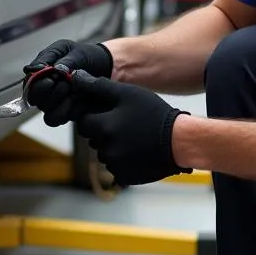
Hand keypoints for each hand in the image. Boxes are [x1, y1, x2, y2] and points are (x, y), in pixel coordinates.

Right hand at [23, 39, 112, 125]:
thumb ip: (60, 59)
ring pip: (45, 110)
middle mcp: (43, 87)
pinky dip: (65, 111)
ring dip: (59, 102)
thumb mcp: (75, 52)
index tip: (53, 79)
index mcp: (41, 70)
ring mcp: (52, 101)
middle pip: (34, 98)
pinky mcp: (63, 111)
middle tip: (65, 84)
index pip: (29, 82)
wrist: (105, 67)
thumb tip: (43, 68)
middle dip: (50, 93)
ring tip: (74, 91)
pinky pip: (56, 118)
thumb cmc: (87, 56)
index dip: (38, 84)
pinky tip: (77, 101)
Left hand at [70, 72, 190, 185]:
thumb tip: (75, 77)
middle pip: (93, 139)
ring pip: (104, 153)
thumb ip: (99, 86)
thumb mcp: (128, 94)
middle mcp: (106, 149)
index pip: (83, 123)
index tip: (110, 114)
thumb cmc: (154, 114)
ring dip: (113, 146)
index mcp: (104, 128)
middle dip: (104, 132)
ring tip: (135, 138)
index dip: (94, 117)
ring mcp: (115, 165)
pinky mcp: (124, 177)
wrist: (179, 142)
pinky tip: (138, 151)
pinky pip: (115, 167)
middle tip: (126, 125)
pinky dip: (124, 161)